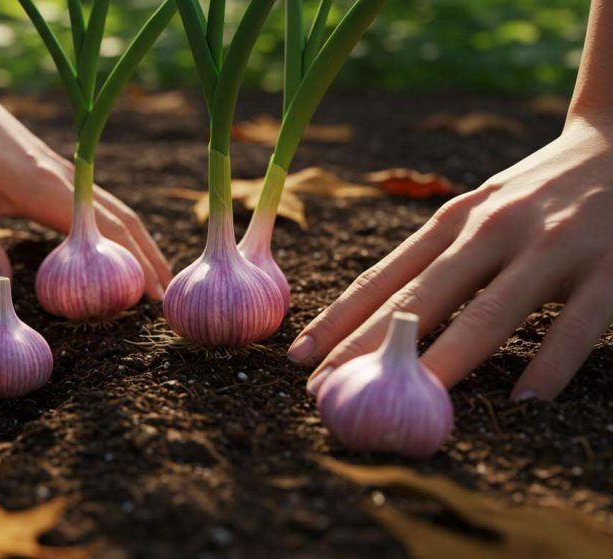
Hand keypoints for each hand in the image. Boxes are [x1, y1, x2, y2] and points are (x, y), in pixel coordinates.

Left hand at [0, 91, 171, 296]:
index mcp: (47, 188)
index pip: (103, 232)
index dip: (131, 265)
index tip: (150, 297)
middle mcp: (65, 180)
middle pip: (123, 222)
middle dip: (149, 259)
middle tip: (167, 298)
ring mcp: (64, 176)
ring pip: (115, 212)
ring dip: (140, 245)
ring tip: (156, 280)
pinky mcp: (54, 175)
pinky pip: (98, 206)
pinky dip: (119, 232)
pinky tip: (117, 250)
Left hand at [291, 112, 612, 400]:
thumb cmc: (537, 192)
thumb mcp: (479, 212)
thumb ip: (438, 258)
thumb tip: (376, 318)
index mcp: (455, 219)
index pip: (385, 277)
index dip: (340, 320)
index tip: (301, 358)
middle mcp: (493, 230)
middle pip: (422, 299)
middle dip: (371, 349)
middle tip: (332, 392)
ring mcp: (551, 247)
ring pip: (490, 314)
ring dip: (447, 361)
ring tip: (412, 404)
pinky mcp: (612, 267)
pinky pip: (576, 325)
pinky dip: (549, 364)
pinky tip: (524, 399)